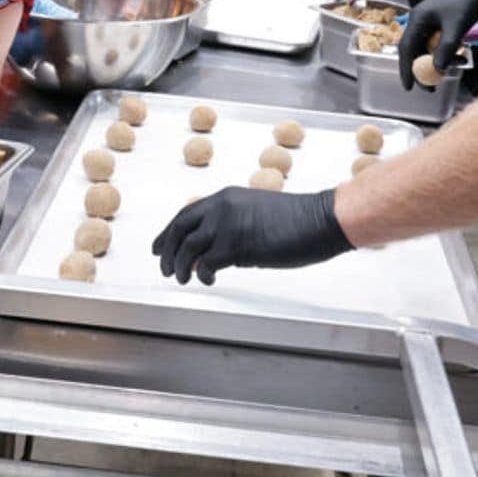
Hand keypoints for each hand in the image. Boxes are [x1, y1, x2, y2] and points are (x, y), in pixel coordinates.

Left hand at [152, 186, 350, 284]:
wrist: (318, 219)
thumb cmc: (295, 219)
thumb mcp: (255, 213)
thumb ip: (232, 224)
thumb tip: (213, 248)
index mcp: (225, 197)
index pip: (186, 214)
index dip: (168, 232)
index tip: (159, 247)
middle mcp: (221, 207)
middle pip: (179, 229)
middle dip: (167, 250)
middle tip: (164, 267)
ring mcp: (227, 225)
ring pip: (188, 247)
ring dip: (180, 266)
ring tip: (182, 279)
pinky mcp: (237, 245)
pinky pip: (207, 263)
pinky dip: (202, 273)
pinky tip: (208, 279)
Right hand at [398, 0, 477, 90]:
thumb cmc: (466, 0)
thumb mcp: (456, 26)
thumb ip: (446, 48)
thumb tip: (437, 69)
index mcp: (418, 19)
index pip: (406, 49)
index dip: (406, 69)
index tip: (409, 87)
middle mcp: (420, 21)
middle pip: (415, 51)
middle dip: (423, 69)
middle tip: (432, 87)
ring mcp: (431, 22)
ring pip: (429, 48)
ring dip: (440, 60)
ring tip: (459, 64)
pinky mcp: (442, 22)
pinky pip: (439, 43)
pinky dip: (448, 51)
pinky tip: (461, 54)